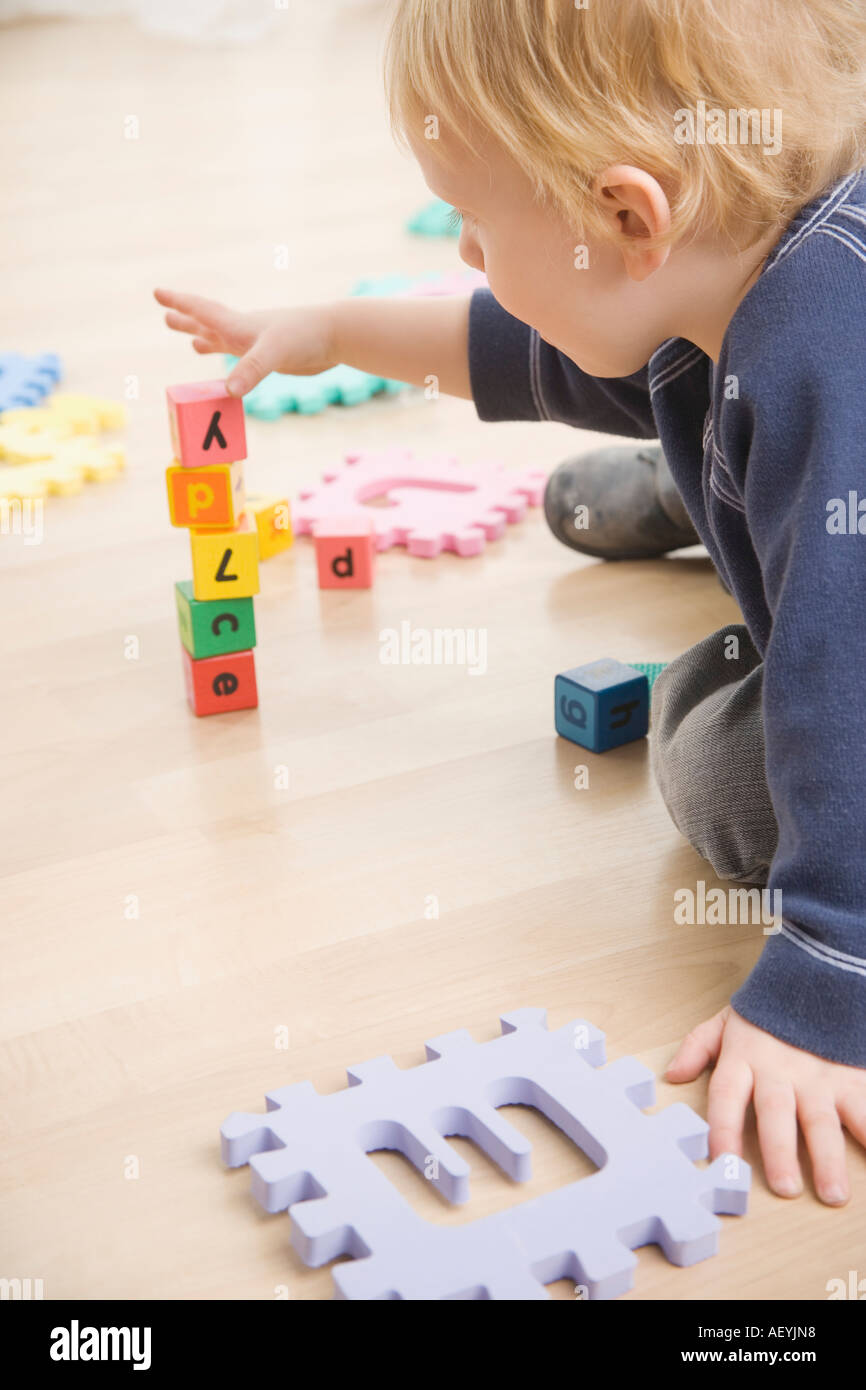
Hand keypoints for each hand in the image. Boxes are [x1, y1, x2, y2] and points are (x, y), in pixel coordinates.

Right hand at [153, 289, 338, 395]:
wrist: (335, 336)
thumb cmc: (305, 336)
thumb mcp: (273, 353)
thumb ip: (250, 370)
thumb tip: (229, 390)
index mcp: (239, 325)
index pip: (201, 311)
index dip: (179, 303)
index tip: (157, 293)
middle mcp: (244, 331)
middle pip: (207, 324)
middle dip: (185, 320)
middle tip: (165, 314)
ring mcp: (256, 345)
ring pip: (224, 341)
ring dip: (206, 340)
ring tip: (191, 342)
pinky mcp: (270, 359)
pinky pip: (242, 361)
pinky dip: (232, 364)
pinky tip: (232, 372)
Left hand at [666, 1006, 865, 1203]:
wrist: (818, 971)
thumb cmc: (769, 1007)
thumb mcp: (727, 1020)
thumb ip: (698, 1046)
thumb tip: (673, 1075)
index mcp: (745, 1058)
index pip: (727, 1097)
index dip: (722, 1129)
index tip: (722, 1162)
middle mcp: (780, 1071)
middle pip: (776, 1115)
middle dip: (780, 1152)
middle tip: (785, 1188)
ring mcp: (819, 1076)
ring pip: (822, 1121)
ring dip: (828, 1158)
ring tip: (833, 1192)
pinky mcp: (852, 1076)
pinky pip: (865, 1109)